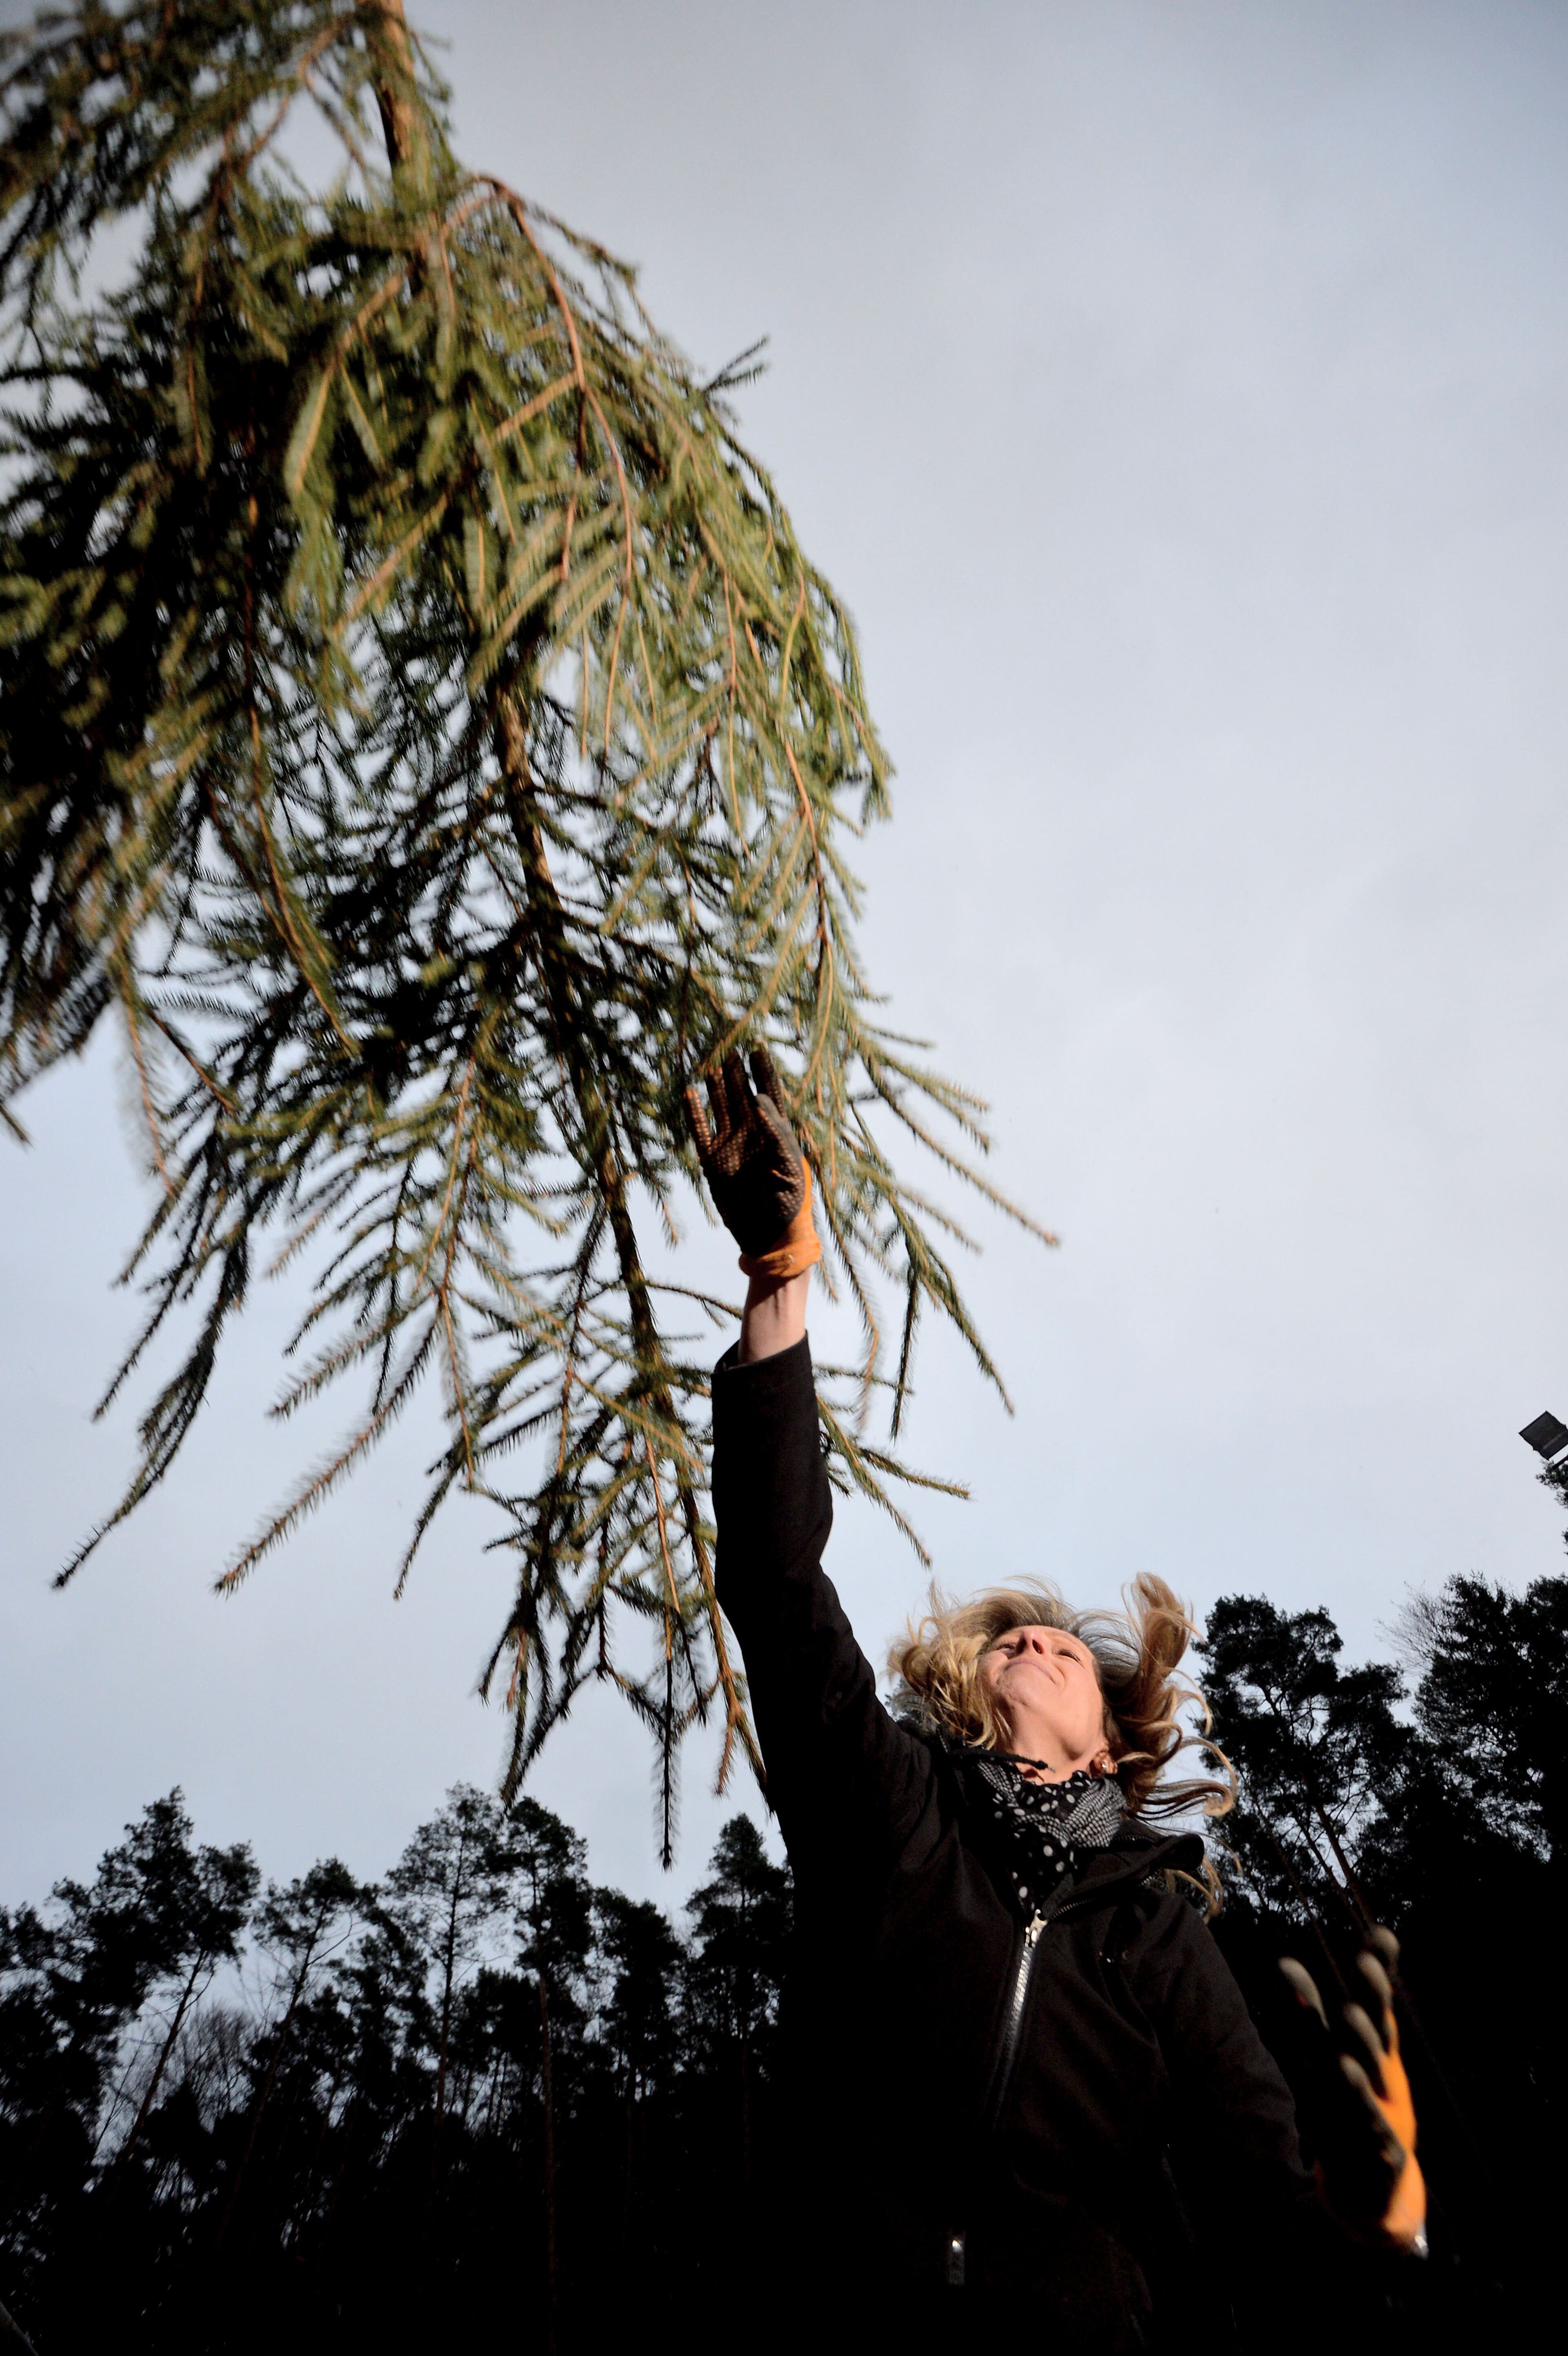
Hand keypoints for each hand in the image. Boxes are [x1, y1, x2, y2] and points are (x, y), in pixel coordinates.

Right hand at [684, 1047, 818, 1273]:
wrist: (767, 1234)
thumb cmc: (787, 1202)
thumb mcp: (790, 1166)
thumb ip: (778, 1133)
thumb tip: (761, 1099)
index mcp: (775, 1132)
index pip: (769, 1093)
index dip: (763, 1070)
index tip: (757, 1046)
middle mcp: (751, 1134)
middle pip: (741, 1094)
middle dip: (736, 1072)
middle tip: (730, 1046)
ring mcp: (730, 1145)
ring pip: (721, 1106)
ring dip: (716, 1086)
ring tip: (712, 1062)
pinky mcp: (713, 1161)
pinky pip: (700, 1131)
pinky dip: (694, 1112)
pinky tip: (689, 1091)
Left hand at [1278, 1927, 1426, 2256]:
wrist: (1372, 2187)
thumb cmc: (1351, 2103)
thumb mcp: (1330, 2057)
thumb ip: (1310, 2011)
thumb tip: (1283, 1961)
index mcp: (1374, 2052)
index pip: (1377, 2007)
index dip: (1379, 1975)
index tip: (1380, 1937)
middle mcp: (1383, 2077)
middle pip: (1377, 2035)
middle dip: (1371, 2001)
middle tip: (1364, 1964)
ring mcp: (1387, 2114)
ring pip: (1373, 2079)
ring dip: (1362, 2051)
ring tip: (1347, 2023)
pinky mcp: (1383, 2151)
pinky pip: (1373, 2128)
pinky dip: (1363, 2106)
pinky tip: (1347, 2077)